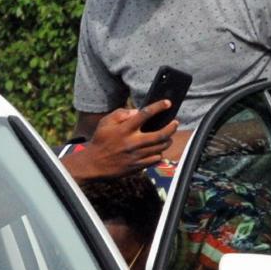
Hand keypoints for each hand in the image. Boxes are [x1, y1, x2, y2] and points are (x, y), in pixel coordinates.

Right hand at [62, 101, 177, 181]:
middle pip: (160, 134)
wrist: (94, 163)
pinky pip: (155, 159)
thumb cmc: (101, 140)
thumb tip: (137, 111)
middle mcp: (132, 142)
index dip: (159, 107)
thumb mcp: (106, 122)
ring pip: (160, 147)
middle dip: (171, 127)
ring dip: (168, 140)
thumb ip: (121, 114)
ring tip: (169, 135)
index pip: (145, 114)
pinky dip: (160, 153)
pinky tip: (159, 148)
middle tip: (176, 122)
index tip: (168, 103)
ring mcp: (136, 155)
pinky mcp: (138, 166)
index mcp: (124, 129)